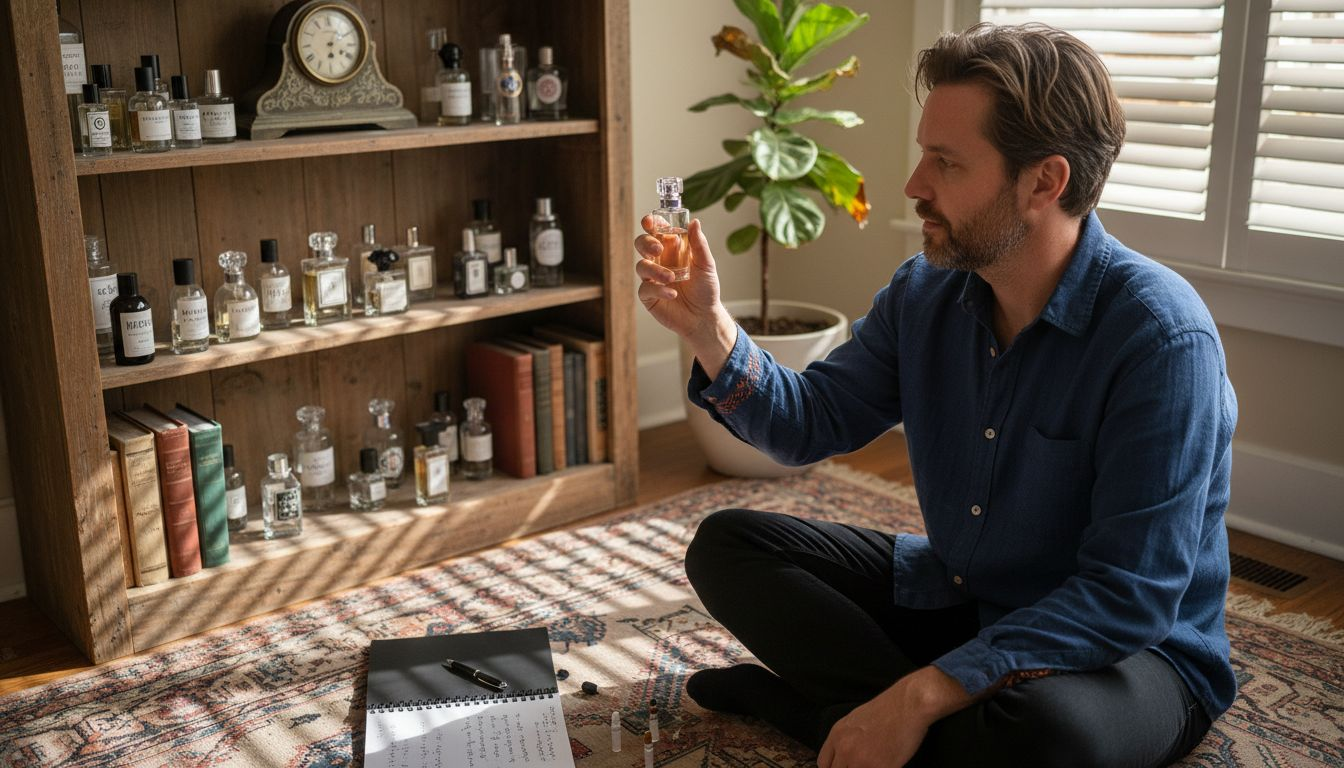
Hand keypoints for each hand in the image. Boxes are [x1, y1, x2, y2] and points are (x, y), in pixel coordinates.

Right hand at [634, 216, 735, 376]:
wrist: (704, 317)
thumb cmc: (706, 289)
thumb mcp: (706, 264)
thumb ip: (699, 244)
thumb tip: (695, 222)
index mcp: (672, 249)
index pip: (657, 231)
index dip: (650, 223)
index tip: (650, 221)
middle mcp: (660, 260)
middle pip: (642, 244)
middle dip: (646, 243)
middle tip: (658, 248)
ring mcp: (652, 278)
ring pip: (641, 266)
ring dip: (655, 270)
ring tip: (671, 278)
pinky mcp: (649, 295)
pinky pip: (645, 288)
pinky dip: (658, 289)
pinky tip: (672, 293)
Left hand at [817, 667, 971, 767]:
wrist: (910, 703)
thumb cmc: (888, 708)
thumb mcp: (856, 719)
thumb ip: (846, 738)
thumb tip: (843, 754)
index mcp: (837, 735)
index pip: (824, 764)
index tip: (845, 767)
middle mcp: (845, 748)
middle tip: (864, 764)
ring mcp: (861, 760)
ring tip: (877, 762)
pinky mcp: (881, 767)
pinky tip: (888, 764)